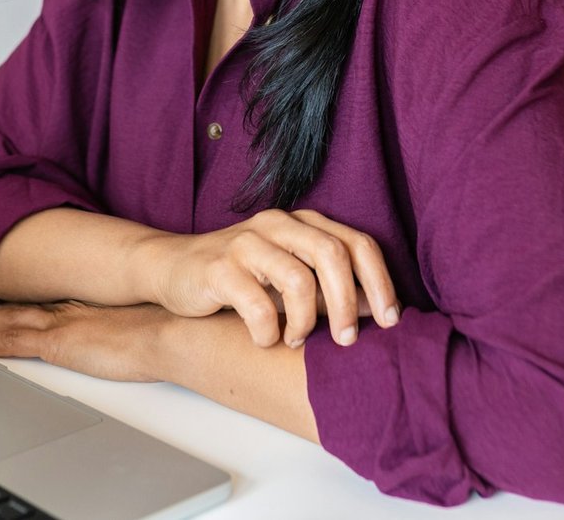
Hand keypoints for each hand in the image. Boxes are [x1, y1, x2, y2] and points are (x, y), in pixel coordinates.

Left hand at [0, 301, 173, 382]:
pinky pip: (11, 344)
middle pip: (30, 310)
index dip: (35, 305)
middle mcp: (75, 311)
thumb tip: (151, 336)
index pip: (57, 305)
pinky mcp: (57, 344)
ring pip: (13, 323)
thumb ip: (142, 330)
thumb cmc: (171, 333)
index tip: (22, 304)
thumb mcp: (154, 328)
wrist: (170, 333)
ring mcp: (63, 325)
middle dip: (4, 311)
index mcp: (96, 307)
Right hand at [134, 208, 400, 348]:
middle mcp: (277, 224)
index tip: (390, 321)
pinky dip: (268, 331)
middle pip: (333, 254)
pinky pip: (257, 304)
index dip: (379, 282)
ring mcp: (246, 242)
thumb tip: (379, 312)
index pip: (357, 243)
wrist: (173, 269)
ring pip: (298, 279)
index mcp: (302, 223)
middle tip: (347, 339)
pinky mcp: (218, 267)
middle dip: (349, 303)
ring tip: (297, 339)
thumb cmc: (241, 279)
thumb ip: (329, 288)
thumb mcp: (290, 277)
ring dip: (306, 320)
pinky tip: (264, 339)